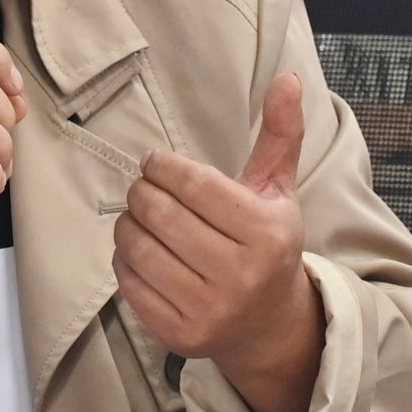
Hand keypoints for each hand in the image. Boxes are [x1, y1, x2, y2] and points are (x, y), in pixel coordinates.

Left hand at [111, 72, 325, 411]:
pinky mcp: (179, 333)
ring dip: (127, 223)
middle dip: (142, 192)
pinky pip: (129, 281)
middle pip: (161, 214)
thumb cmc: (268, 245)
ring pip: (138, 247)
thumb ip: (281, 136)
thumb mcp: (279, 191)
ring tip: (139, 216)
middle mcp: (240, 274)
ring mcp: (208, 309)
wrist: (268, 325)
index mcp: (266, 233)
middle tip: (144, 188)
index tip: (155, 163)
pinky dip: (124, 259)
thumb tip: (286, 79)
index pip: (194, 185)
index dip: (162, 167)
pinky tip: (139, 251)